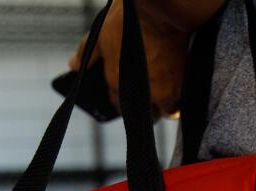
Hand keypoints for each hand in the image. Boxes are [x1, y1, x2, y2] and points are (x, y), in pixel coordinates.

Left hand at [68, 1, 190, 116]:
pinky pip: (183, 99)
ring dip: (168, 104)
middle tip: (153, 97)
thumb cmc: (128, 18)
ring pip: (169, 110)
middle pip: (148, 115)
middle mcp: (141, 94)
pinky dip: (182, 94)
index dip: (124, 102)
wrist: (161, 9)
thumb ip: (86, 54)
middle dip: (150, 109)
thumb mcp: (100, 34)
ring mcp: (164, 91)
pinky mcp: (183, 83)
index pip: (120, 108)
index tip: (130, 95)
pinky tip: (180, 82)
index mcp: (117, 84)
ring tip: (168, 91)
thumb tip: (72, 65)